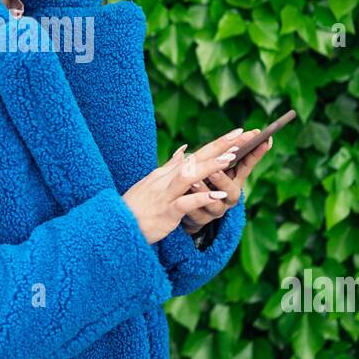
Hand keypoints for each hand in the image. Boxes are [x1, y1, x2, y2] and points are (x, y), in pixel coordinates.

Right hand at [121, 147, 236, 244]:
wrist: (117, 225)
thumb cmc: (136, 205)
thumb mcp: (152, 182)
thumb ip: (170, 167)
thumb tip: (184, 150)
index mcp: (165, 173)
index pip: (196, 154)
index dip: (217, 144)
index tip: (237, 133)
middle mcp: (166, 180)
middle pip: (195, 159)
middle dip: (219, 147)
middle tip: (241, 136)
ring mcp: (166, 195)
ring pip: (189, 176)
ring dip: (210, 167)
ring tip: (231, 159)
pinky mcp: (166, 213)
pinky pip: (185, 203)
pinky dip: (201, 197)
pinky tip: (218, 195)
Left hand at [177, 126, 273, 235]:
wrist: (190, 211)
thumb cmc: (207, 183)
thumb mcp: (216, 167)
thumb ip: (225, 153)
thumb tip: (239, 132)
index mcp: (234, 181)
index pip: (247, 165)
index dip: (256, 153)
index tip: (263, 139)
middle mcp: (228, 198)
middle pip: (232, 191)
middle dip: (224, 180)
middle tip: (215, 169)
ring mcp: (215, 210)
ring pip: (214, 205)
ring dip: (204, 192)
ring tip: (193, 182)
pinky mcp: (200, 220)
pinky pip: (196, 215)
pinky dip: (191, 206)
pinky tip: (183, 196)